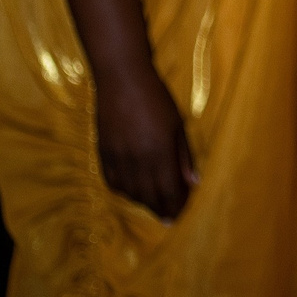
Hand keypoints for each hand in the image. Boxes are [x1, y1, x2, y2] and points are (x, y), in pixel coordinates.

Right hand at [94, 65, 195, 219]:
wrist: (121, 80)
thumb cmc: (157, 98)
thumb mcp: (178, 126)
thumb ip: (184, 157)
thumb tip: (193, 182)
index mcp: (160, 153)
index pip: (169, 190)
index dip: (176, 205)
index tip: (181, 213)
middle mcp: (137, 160)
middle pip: (149, 196)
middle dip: (161, 209)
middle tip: (169, 216)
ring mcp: (117, 158)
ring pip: (130, 192)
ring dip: (142, 202)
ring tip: (153, 205)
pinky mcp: (102, 153)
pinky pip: (112, 181)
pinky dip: (123, 190)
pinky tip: (132, 191)